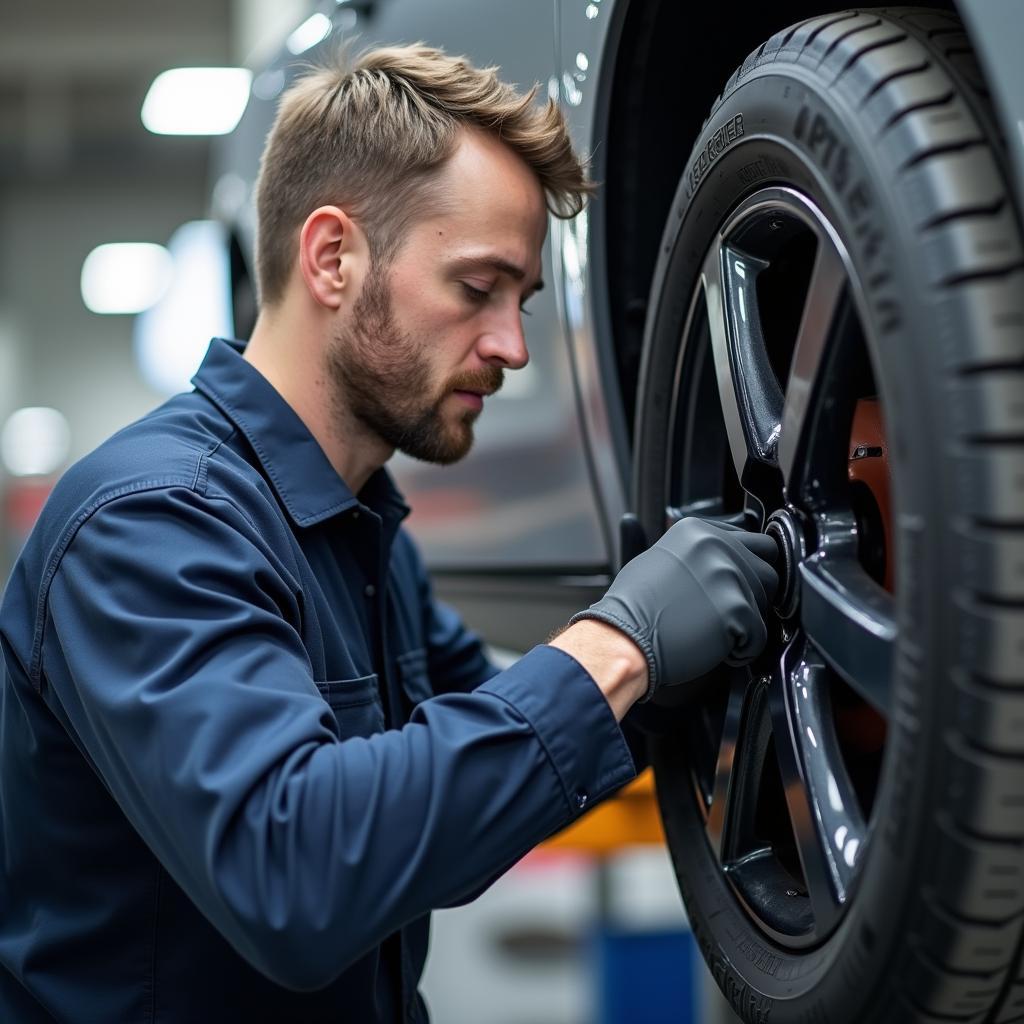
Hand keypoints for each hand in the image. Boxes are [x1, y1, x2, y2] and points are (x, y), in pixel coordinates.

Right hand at [569, 517, 778, 700]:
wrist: (624, 639)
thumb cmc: (633, 607)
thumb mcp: (654, 557)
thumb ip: (689, 550)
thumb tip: (693, 543)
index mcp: (699, 531)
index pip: (752, 542)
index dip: (747, 569)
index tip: (734, 587)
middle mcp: (717, 546)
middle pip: (767, 570)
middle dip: (754, 595)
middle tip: (728, 612)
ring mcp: (728, 576)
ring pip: (766, 603)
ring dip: (747, 622)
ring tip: (715, 631)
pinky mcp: (736, 609)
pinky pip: (760, 636)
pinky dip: (743, 649)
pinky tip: (715, 647)